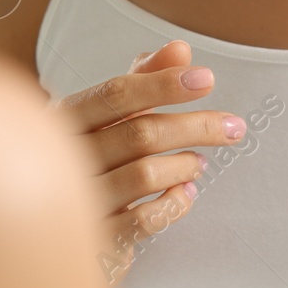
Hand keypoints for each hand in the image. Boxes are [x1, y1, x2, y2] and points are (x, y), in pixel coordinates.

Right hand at [55, 40, 246, 283]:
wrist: (56, 227)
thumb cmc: (90, 155)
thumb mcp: (110, 113)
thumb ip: (143, 78)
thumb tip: (179, 49)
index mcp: (66, 117)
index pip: (116, 93)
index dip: (164, 83)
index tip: (206, 79)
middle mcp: (66, 157)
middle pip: (139, 133)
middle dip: (195, 126)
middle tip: (232, 126)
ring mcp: (79, 200)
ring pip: (144, 175)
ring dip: (184, 165)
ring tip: (199, 162)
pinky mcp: (96, 238)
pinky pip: (144, 220)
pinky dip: (174, 203)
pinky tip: (185, 193)